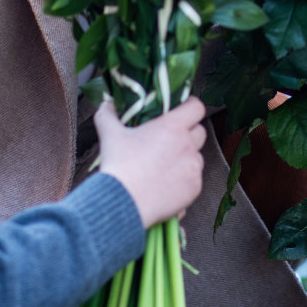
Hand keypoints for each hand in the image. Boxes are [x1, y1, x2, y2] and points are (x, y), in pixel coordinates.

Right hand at [95, 98, 207, 228]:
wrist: (123, 203)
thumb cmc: (118, 167)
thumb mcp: (110, 135)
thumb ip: (108, 114)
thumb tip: (107, 103)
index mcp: (172, 127)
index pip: (196, 107)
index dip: (190, 106)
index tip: (182, 110)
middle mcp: (187, 145)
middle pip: (200, 131)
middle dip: (189, 133)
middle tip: (170, 140)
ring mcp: (193, 168)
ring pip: (197, 156)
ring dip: (186, 158)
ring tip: (165, 165)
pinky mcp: (194, 188)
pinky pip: (195, 179)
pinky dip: (184, 180)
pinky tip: (166, 184)